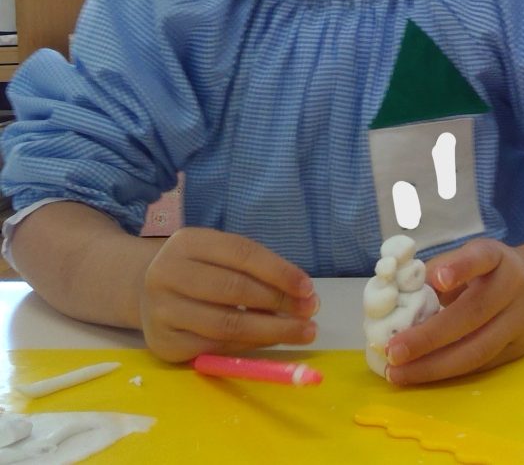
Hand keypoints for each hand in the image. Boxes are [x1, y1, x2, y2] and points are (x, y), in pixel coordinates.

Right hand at [139, 228, 318, 361]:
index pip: (241, 253)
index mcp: (187, 241)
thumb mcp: (218, 254)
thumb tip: (302, 296)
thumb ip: (254, 269)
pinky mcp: (163, 344)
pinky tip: (268, 342)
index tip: (308, 288)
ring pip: (226, 325)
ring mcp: (162, 310)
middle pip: (234, 290)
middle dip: (279, 302)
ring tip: (302, 332)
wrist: (144, 290)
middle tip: (310, 312)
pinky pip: (214, 349)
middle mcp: (168, 273)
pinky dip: (247, 347)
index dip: (278, 271)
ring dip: (271, 331)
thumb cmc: (198, 269)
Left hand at [384, 238, 523, 384]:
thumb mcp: (470, 257)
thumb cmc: (490, 270)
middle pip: (473, 314)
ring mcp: (520, 321)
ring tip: (399, 373)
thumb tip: (399, 295)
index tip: (436, 278)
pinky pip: (481, 365)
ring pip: (478, 349)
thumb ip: (438, 270)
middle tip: (394, 350)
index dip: (459, 268)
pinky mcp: (519, 350)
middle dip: (429, 337)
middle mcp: (513, 287)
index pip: (480, 258)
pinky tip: (421, 375)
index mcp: (497, 257)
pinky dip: (448, 372)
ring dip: (435, 366)